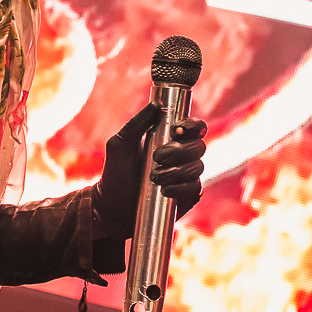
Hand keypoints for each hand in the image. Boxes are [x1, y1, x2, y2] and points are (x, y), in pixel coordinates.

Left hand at [95, 102, 209, 236]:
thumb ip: (137, 123)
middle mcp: (183, 156)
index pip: (194, 127)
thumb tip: (156, 104)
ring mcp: (186, 176)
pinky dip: (179, 187)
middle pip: (198, 146)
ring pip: (197, 167)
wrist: (113, 208)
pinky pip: (194, 188)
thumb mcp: (120, 144)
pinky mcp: (187, 196)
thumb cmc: (116, 173)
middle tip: (157, 157)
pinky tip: (164, 190)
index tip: (177, 130)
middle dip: (179, 150)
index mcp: (170, 139)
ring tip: (154, 177)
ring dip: (176, 171)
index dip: (192, 125)